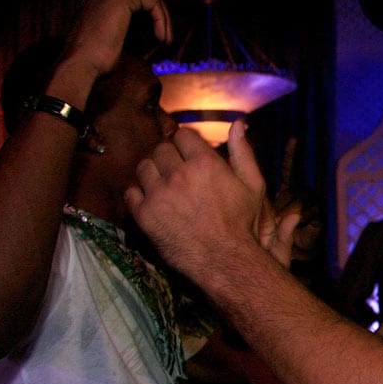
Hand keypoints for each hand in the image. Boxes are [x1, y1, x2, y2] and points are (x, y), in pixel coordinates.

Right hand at [62, 0, 171, 78]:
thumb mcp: (112, 39)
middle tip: (165, 36)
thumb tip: (154, 29)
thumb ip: (126, 25)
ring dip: (163, 19)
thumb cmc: (93, 61)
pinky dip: (161, 20)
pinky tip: (161, 38)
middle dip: (159, 8)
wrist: (79, 65)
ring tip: (164, 41)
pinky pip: (152, 3)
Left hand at [125, 121, 299, 282]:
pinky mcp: (145, 215)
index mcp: (204, 162)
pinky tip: (152, 201)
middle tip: (177, 171)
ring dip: (152, 172)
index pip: (182, 134)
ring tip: (163, 185)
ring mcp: (159, 195)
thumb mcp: (252, 185)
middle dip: (169, 156)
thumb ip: (242, 152)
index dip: (186, 143)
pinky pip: (130, 192)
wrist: (225, 260)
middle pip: (161, 149)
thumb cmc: (241, 224)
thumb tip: (238, 123)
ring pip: (143, 167)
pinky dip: (138, 194)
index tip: (189, 154)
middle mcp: (179, 174)